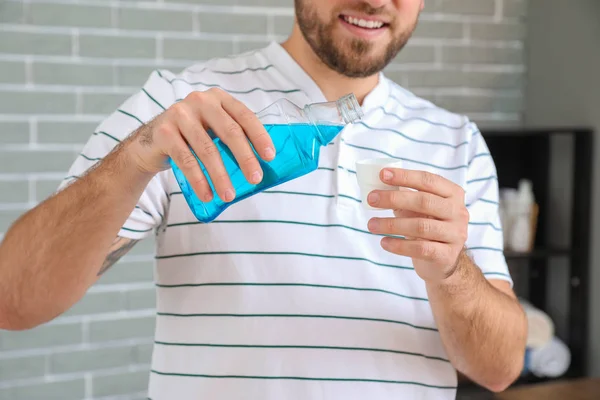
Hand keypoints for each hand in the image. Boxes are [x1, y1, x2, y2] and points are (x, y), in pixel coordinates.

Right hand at [127, 88, 274, 202]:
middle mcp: (200, 101)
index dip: (259, 136)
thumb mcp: (213, 129)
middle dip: (245, 158)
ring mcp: (180, 114)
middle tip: (255, 179)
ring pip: (207, 149)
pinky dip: (198, 180)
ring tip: (228, 196)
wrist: (150, 143)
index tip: (270, 157)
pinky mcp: (164, 132)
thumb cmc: (191, 138)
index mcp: (219, 98)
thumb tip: (262, 164)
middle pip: (229, 131)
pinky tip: (206, 195)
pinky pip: (186, 160)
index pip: (244, 115)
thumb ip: (233, 136)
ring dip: (220, 176)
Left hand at [366, 168, 469, 282]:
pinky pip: (420, 248)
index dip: (405, 176)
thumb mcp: (419, 208)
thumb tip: (378, 186)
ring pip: (420, 226)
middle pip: (424, 201)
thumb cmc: (427, 226)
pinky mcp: (447, 255)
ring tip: (371, 225)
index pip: (428, 180)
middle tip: (371, 199)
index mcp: (453, 193)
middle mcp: (458, 212)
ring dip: (391, 224)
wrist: (443, 261)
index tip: (382, 175)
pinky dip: (398, 245)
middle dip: (394, 198)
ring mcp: (455, 234)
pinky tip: (384, 242)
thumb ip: (405, 195)